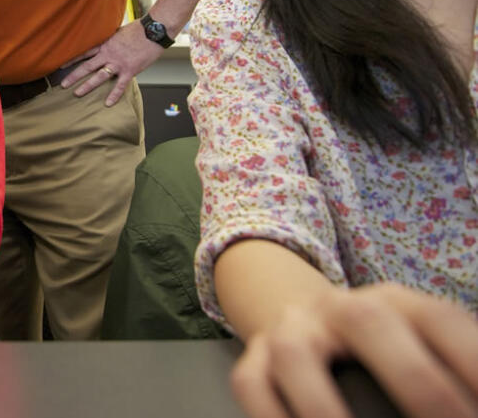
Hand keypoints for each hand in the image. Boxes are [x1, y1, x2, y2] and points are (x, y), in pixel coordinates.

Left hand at [60, 21, 162, 105]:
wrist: (153, 31)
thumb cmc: (138, 29)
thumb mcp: (118, 32)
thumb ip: (110, 39)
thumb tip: (105, 40)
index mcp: (105, 45)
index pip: (84, 53)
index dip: (72, 60)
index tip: (60, 66)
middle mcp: (108, 54)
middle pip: (87, 66)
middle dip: (74, 76)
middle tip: (63, 85)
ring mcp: (118, 63)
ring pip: (99, 77)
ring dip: (87, 86)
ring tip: (77, 94)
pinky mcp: (130, 70)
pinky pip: (120, 85)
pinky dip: (114, 95)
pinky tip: (108, 104)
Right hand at [232, 283, 477, 417]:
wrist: (307, 320)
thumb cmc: (385, 350)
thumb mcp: (421, 345)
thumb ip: (444, 372)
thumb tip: (472, 404)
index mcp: (396, 302)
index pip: (439, 320)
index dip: (471, 362)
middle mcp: (339, 308)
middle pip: (368, 325)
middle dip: (417, 385)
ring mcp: (292, 332)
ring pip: (296, 355)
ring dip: (325, 410)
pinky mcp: (254, 360)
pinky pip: (253, 386)